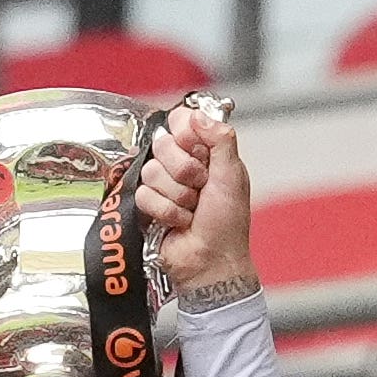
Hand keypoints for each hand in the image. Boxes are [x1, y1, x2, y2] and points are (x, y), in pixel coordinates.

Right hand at [133, 101, 255, 301]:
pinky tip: (179, 222)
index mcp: (204, 151)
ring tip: (191, 210)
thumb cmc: (227, 225)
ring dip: (177, 196)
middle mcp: (181, 164)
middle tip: (200, 188)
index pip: (180, 120)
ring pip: (151, 171)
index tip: (200, 153)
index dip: (186, 135)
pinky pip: (143, 195)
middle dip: (185, 171)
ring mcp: (162, 185)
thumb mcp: (233, 175)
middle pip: (162, 144)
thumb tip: (198, 115)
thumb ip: (221, 139)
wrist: (211, 261)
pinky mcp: (147, 205)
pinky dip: (166, 212)